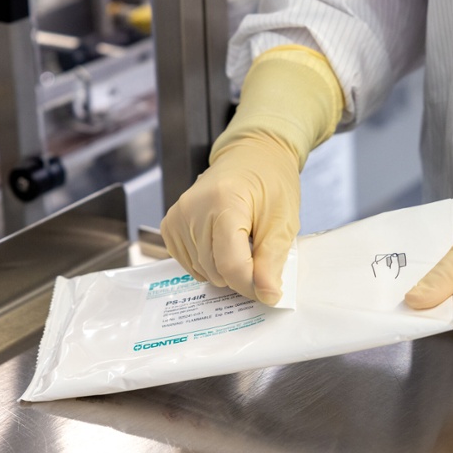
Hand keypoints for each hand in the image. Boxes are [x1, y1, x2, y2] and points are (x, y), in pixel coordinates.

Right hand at [160, 135, 299, 304]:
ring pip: (204, 272)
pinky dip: (210, 263)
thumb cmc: (270, 183)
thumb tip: (267, 295)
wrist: (251, 157)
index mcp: (223, 204)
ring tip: (241, 240)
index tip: (270, 288)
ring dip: (226, 268)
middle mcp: (192, 210)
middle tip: (258, 250)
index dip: (253, 285)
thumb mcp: (283, 221)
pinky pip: (191, 265)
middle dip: (242, 273)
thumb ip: (273, 260)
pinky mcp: (170, 226)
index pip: (231, 265)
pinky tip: (223, 242)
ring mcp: (177, 218)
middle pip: (216, 271)